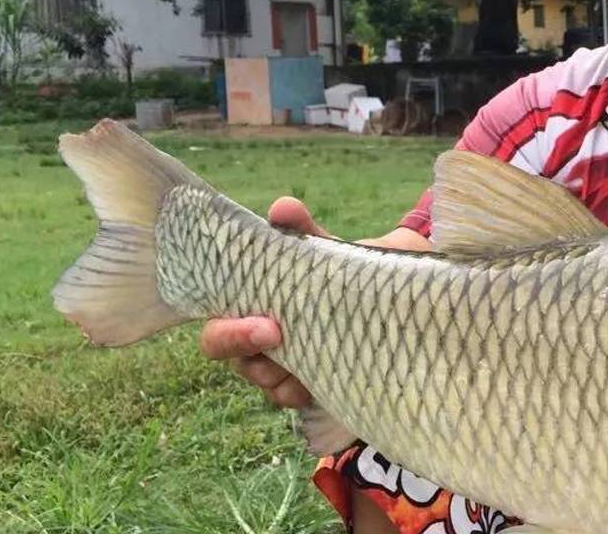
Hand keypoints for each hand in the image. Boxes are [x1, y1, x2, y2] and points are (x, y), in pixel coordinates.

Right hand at [197, 197, 324, 409]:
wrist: (389, 293)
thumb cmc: (340, 270)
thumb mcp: (324, 250)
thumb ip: (302, 231)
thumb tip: (283, 208)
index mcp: (251, 311)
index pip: (218, 331)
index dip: (229, 334)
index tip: (266, 325)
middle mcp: (262, 345)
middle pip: (239, 364)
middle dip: (250, 353)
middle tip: (279, 336)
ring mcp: (286, 368)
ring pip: (269, 385)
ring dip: (282, 377)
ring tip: (313, 359)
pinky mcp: (315, 384)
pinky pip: (301, 398)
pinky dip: (309, 391)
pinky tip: (326, 380)